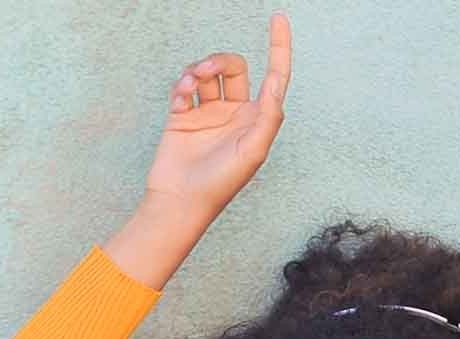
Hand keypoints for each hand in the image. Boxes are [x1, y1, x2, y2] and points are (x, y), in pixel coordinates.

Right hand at [141, 13, 290, 214]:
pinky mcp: (183, 115)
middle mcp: (234, 112)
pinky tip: (180, 98)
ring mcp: (208, 112)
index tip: (278, 18)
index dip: (279, 46)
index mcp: (257, 118)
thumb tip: (277, 81)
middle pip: (233, 67)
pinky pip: (184, 88)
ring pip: (206, 74)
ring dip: (197, 71)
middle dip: (219, 61)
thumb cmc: (221, 184)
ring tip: (187, 85)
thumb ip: (269, 116)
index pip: (274, 75)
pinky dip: (181, 86)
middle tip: (205, 71)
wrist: (181, 200)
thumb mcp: (254, 152)